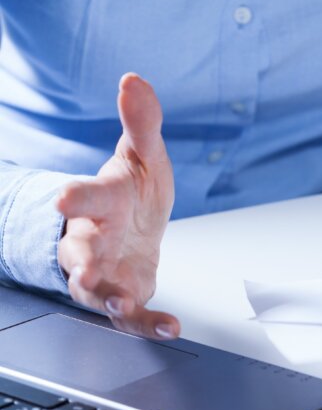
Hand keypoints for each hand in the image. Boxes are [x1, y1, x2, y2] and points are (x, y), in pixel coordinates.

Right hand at [55, 73, 179, 339]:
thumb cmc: (132, 193)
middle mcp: (94, 240)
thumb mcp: (143, 154)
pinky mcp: (126, 297)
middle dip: (79, 260)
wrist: (132, 229)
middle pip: (80, 251)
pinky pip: (134, 316)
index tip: (64, 197)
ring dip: (106, 299)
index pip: (84, 196)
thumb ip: (142, 122)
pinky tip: (170, 328)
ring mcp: (106, 273)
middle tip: (81, 269)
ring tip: (118, 306)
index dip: (75, 196)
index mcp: (99, 201)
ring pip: (96, 290)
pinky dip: (149, 324)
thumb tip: (135, 80)